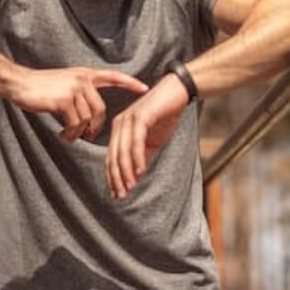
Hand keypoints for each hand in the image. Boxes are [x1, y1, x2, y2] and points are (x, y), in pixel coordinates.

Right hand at [10, 67, 148, 141]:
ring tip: (68, 136)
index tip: (145, 89)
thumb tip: (91, 116)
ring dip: (78, 133)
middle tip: (87, 137)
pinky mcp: (63, 100)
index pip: (113, 76)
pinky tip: (62, 135)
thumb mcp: (65, 84)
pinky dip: (70, 134)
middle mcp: (82, 79)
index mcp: (84, 74)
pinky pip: (75, 124)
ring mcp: (73, 89)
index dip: (130, 83)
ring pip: (87, 120)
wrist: (19, 83)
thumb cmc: (40, 88)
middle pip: (100, 110)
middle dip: (95, 127)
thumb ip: (80, 93)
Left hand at [106, 74, 189, 198]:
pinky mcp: (140, 116)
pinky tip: (141, 171)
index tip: (117, 194)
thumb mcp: (152, 141)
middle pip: (114, 156)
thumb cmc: (164, 116)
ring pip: (123, 150)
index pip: (112, 157)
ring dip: (126, 171)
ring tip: (130, 187)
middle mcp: (119, 124)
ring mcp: (128, 119)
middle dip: (117, 178)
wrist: (176, 93)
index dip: (113, 177)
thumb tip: (135, 177)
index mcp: (119, 130)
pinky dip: (137, 157)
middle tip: (121, 195)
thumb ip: (142, 156)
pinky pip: (136, 140)